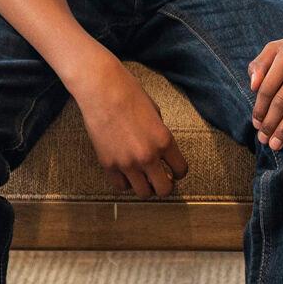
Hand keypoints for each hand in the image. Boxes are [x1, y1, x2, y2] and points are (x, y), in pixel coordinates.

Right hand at [71, 61, 189, 197]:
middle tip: (159, 178)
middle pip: (164, 189)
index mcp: (164, 141)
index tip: (173, 171)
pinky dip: (125, 182)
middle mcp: (148, 156)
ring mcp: (127, 163)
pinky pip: (121, 186)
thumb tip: (160, 150)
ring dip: (145, 186)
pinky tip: (125, 172)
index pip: (181, 170)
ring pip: (143, 193)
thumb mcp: (155, 113)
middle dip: (163, 185)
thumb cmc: (129, 94)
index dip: (178, 172)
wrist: (101, 90)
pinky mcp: (108, 164)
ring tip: (141, 177)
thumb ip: (160, 134)